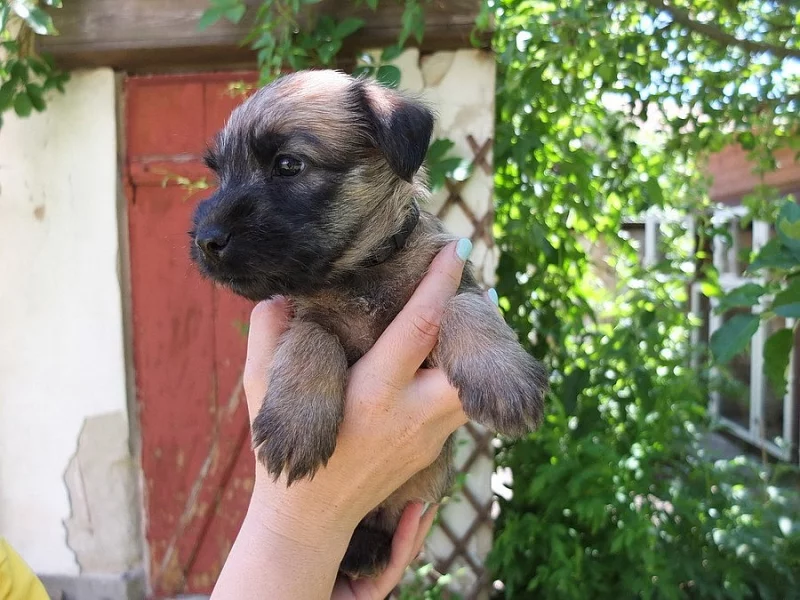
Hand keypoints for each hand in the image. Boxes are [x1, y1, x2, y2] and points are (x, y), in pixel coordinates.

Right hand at [212, 240, 471, 599]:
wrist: (310, 518)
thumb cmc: (282, 451)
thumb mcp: (261, 391)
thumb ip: (267, 338)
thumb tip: (277, 296)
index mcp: (372, 393)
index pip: (418, 328)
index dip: (439, 285)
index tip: (455, 250)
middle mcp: (410, 416)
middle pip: (469, 366)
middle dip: (479, 326)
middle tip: (482, 290)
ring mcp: (428, 438)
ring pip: (474, 391)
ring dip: (476, 355)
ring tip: (470, 319)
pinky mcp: (433, 453)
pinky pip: (460, 409)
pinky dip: (464, 380)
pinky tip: (450, 362)